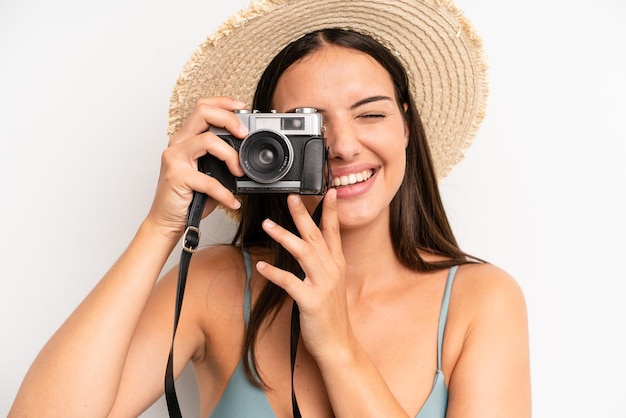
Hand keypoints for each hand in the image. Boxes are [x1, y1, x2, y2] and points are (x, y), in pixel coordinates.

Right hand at [146, 97, 246, 238]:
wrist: (166, 221)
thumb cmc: (188, 197)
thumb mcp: (208, 173)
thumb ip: (221, 161)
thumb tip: (247, 157)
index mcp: (185, 139)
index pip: (202, 108)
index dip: (223, 103)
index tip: (242, 108)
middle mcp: (178, 144)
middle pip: (203, 113)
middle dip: (229, 119)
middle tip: (244, 134)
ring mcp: (175, 159)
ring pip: (208, 140)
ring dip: (231, 155)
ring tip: (240, 172)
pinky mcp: (176, 177)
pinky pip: (209, 180)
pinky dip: (225, 193)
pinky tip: (232, 201)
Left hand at [256, 190, 354, 359]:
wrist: (337, 343)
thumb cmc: (330, 314)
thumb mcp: (331, 283)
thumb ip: (322, 263)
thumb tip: (307, 246)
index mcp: (337, 264)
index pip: (334, 232)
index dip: (331, 211)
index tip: (329, 191)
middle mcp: (332, 270)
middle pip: (315, 236)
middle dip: (303, 215)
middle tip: (291, 197)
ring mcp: (322, 285)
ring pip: (303, 253)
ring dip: (284, 237)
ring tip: (267, 225)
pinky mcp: (311, 301)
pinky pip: (290, 282)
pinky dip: (275, 273)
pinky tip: (262, 265)